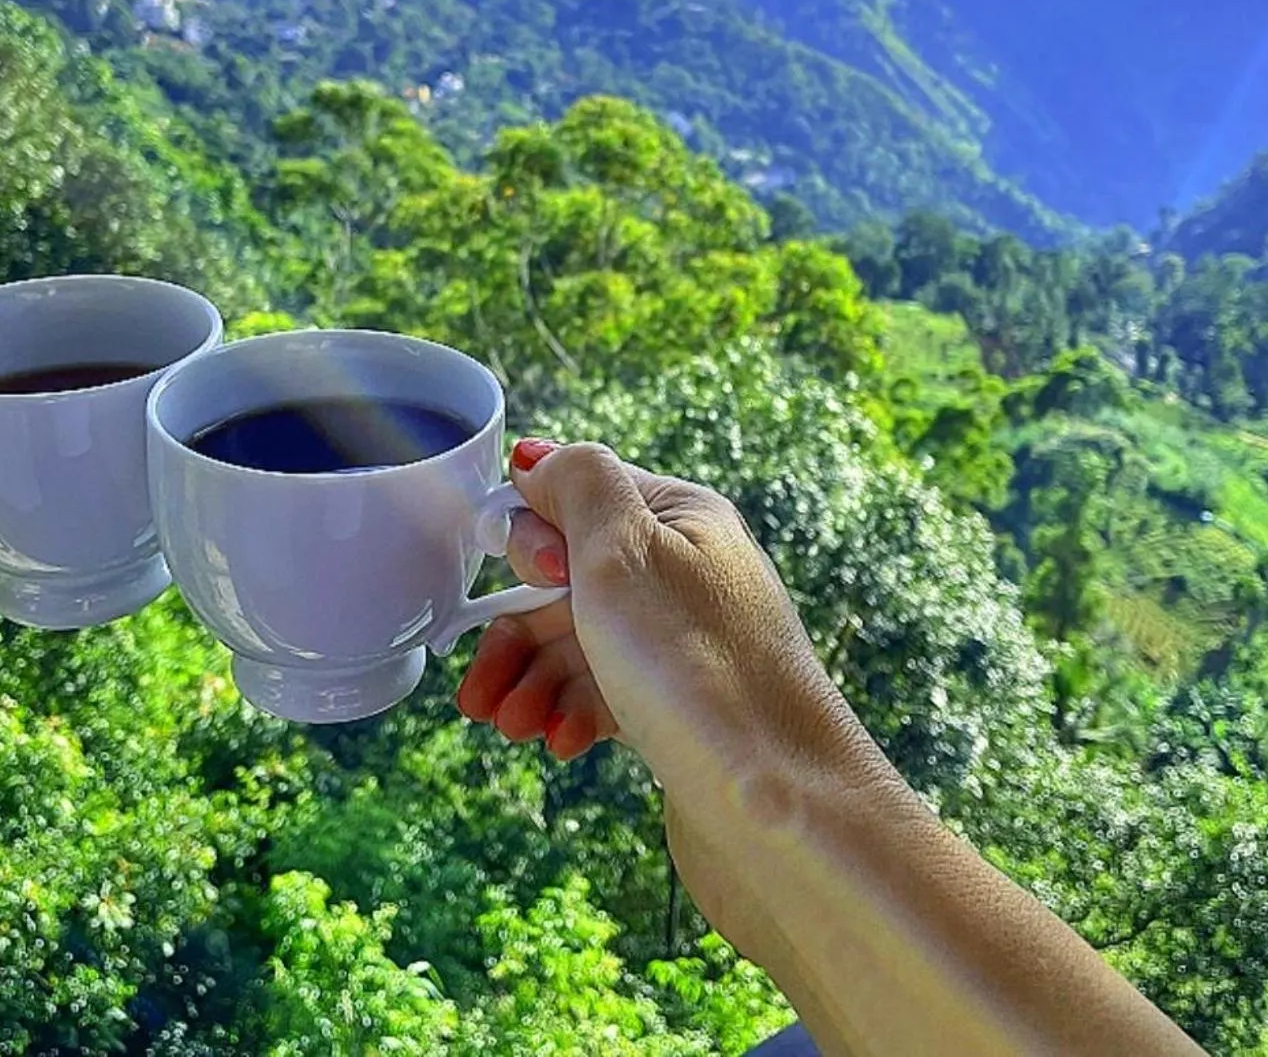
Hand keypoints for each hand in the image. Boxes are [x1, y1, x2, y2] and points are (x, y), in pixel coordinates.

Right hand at [457, 439, 855, 786]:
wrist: (782, 813)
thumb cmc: (703, 675)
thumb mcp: (624, 552)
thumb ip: (578, 485)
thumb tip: (543, 455)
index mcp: (682, 518)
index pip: (580, 495)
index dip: (535, 536)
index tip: (527, 580)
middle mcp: (688, 572)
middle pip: (567, 579)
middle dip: (517, 629)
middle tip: (485, 686)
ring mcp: (685, 644)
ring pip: (579, 644)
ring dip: (532, 681)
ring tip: (511, 726)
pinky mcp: (682, 710)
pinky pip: (606, 695)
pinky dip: (571, 713)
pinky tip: (561, 743)